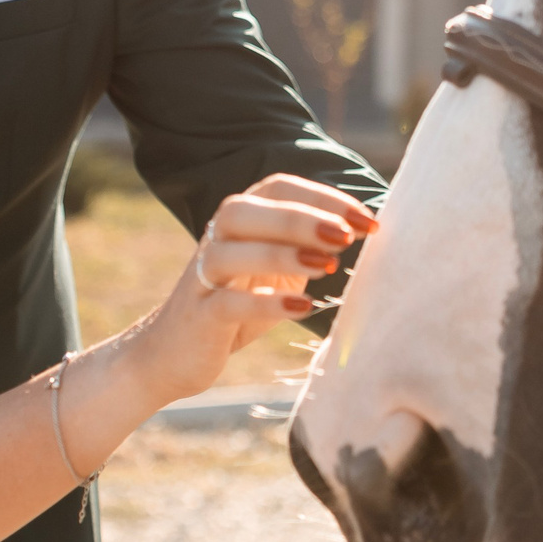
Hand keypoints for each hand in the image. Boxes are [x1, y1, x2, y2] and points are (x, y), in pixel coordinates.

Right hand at [125, 179, 378, 405]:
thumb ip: (308, 247)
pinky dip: (266, 302)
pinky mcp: (199, 316)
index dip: (324, 198)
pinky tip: (302, 305)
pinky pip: (226, 302)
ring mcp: (202, 277)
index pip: (279, 188)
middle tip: (346, 236)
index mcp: (240, 219)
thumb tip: (365, 229)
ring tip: (329, 266)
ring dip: (281, 254)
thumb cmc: (236, 305)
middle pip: (246, 211)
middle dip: (299, 218)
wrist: (175, 353)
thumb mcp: (276, 269)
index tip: (367, 221)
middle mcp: (216, 239)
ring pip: (230, 251)